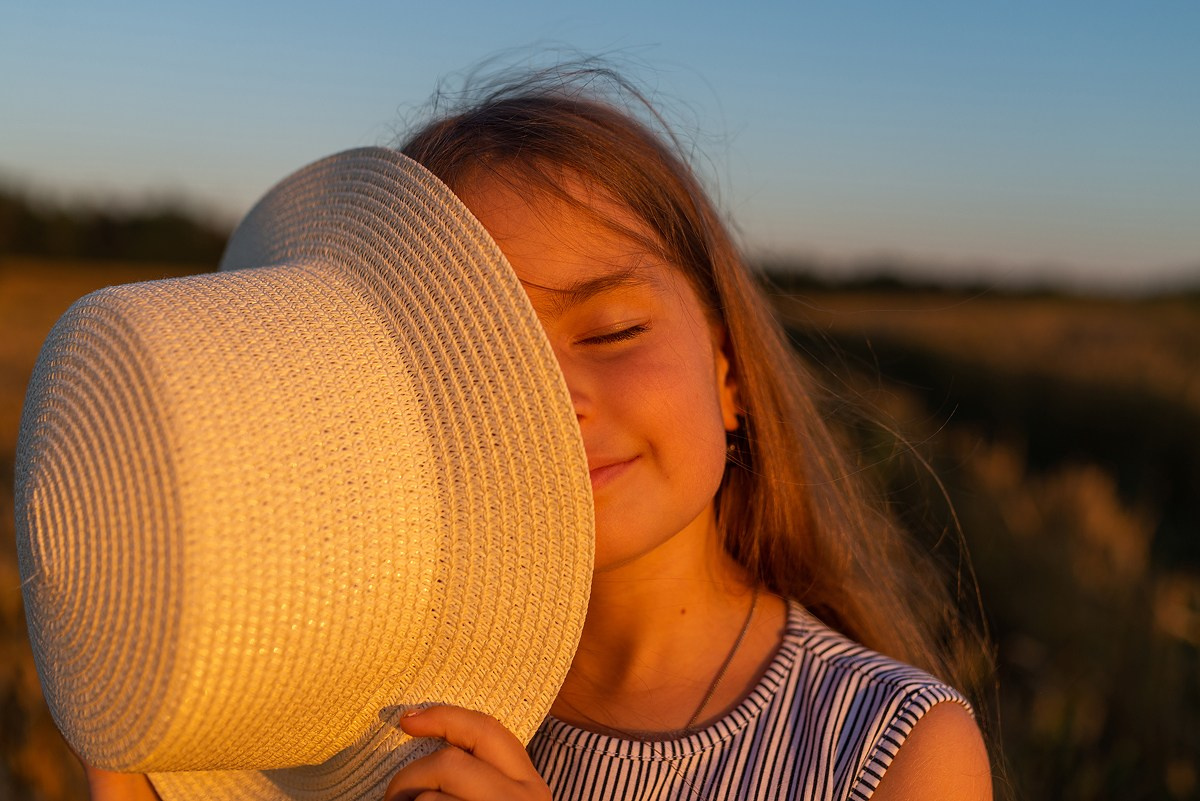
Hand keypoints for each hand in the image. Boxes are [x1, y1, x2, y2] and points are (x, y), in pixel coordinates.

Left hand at [384, 705, 550, 800]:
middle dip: (410, 777)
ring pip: (431, 797)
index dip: (443, 717)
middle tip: (394, 797)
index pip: (487, 730)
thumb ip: (480, 772)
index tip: (407, 720)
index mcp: (529, 784)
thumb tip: (421, 728)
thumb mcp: (499, 796)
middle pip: (450, 763)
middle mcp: (524, 800)